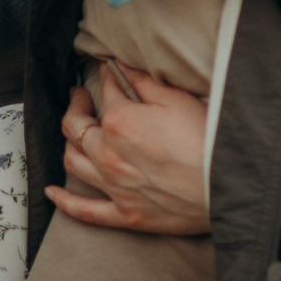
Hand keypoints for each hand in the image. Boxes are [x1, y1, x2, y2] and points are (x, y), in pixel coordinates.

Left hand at [45, 64, 210, 235]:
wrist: (228, 188)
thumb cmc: (207, 140)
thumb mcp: (176, 100)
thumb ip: (144, 82)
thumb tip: (121, 66)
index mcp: (119, 122)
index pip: (105, 93)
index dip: (105, 78)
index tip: (107, 71)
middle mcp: (108, 154)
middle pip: (76, 127)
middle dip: (76, 107)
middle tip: (80, 96)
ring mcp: (114, 187)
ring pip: (73, 163)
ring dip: (69, 144)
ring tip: (74, 132)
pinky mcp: (125, 215)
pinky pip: (84, 211)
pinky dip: (64, 202)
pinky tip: (52, 192)